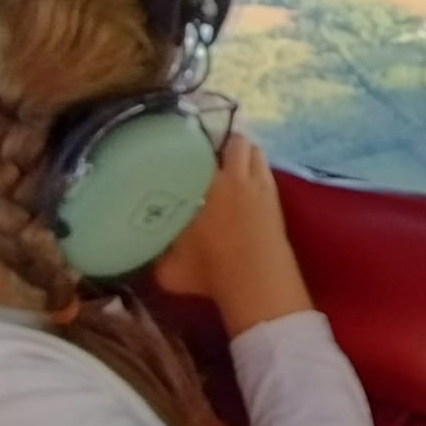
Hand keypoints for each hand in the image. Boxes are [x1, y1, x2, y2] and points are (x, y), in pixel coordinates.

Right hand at [152, 134, 311, 336]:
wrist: (259, 283)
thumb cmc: (213, 271)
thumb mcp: (172, 270)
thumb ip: (158, 257)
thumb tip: (148, 252)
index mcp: (209, 185)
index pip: (200, 151)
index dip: (194, 146)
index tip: (184, 150)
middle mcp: (237, 177)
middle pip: (236, 141)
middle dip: (225, 143)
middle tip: (209, 155)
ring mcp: (262, 187)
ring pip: (257, 153)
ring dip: (245, 155)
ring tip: (231, 166)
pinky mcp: (278, 201)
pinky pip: (267, 173)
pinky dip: (258, 172)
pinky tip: (248, 187)